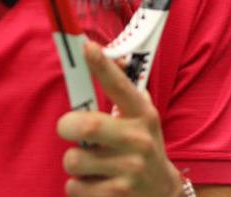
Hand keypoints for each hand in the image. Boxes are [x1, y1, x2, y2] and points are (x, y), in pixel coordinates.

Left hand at [56, 42, 182, 196]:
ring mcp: (129, 172)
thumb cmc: (143, 148)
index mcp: (143, 116)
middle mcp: (138, 142)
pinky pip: (74, 187)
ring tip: (89, 163)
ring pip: (73, 159)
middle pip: (86, 126)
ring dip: (73, 161)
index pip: (121, 87)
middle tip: (67, 128)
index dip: (103, 67)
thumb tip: (98, 51)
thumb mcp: (142, 118)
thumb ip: (124, 90)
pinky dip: (77, 186)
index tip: (88, 48)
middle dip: (66, 125)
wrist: (164, 194)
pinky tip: (95, 184)